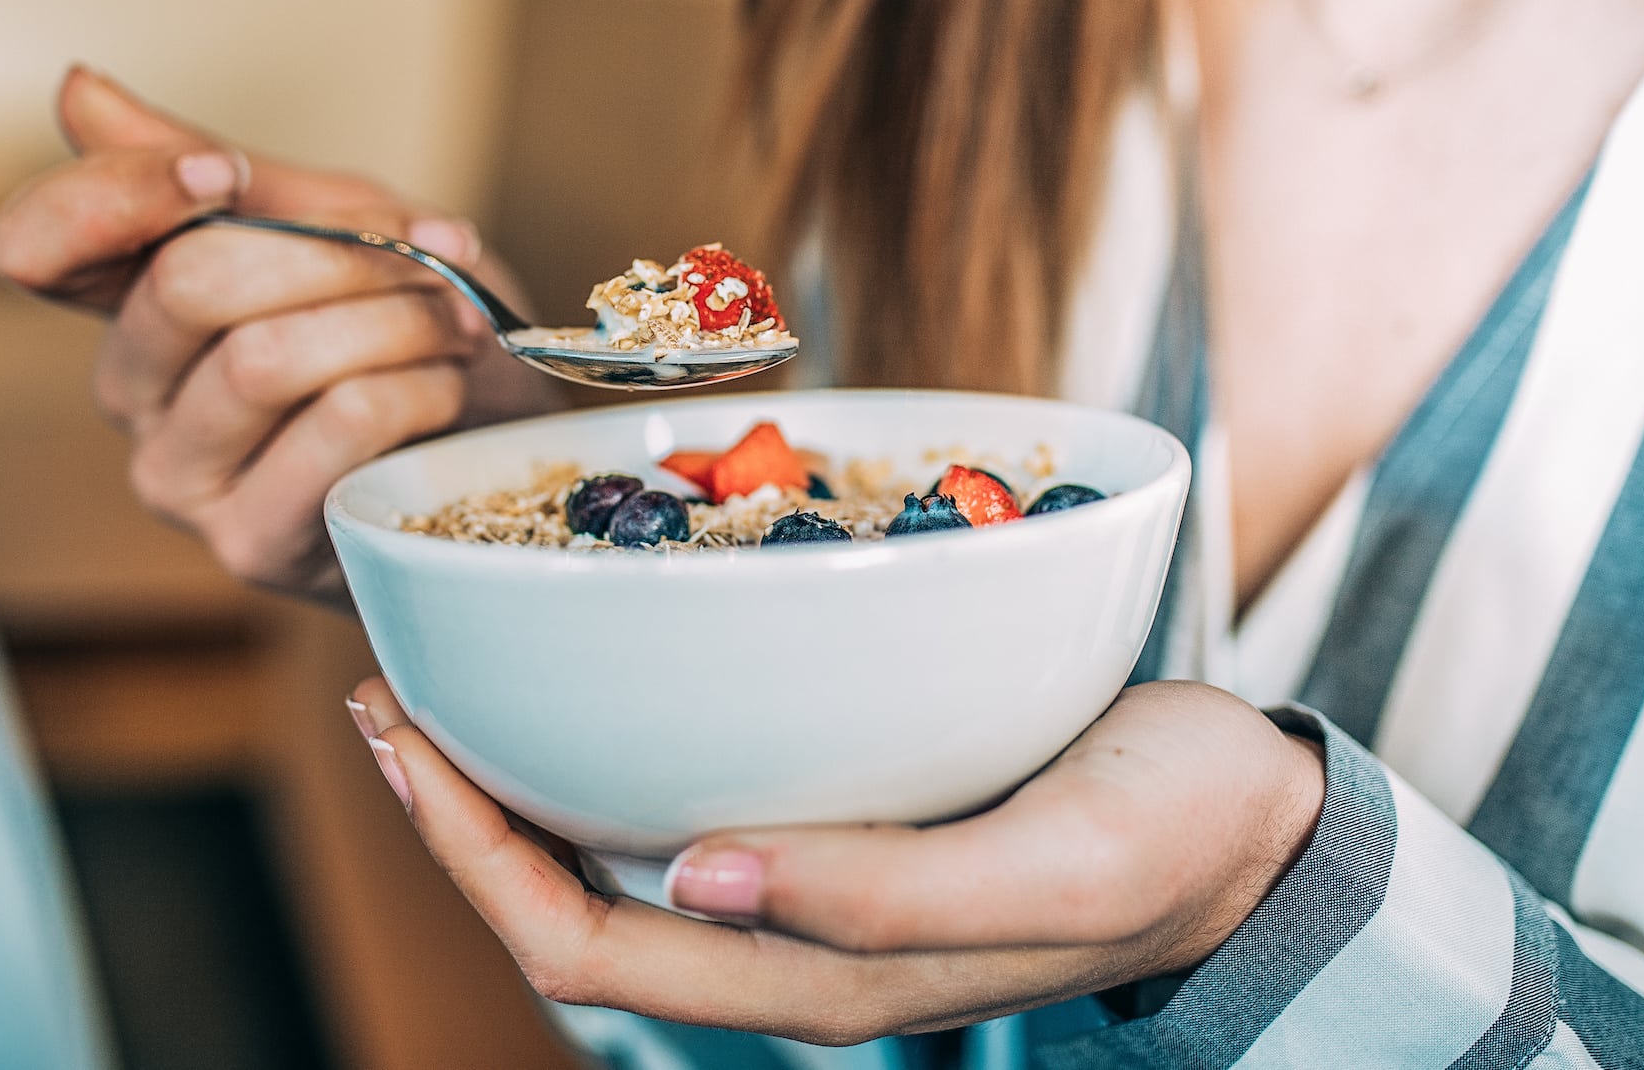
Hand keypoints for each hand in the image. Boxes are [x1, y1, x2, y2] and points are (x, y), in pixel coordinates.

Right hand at [0, 67, 555, 599]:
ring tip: (452, 322)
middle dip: (335, 253)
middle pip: (187, 283)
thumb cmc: (410, 330)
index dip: (118, 193)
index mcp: (132, 302)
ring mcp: (181, 478)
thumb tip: (76, 89)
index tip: (225, 175)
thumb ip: (219, 165)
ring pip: (265, 357)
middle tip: (429, 255)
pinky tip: (446, 387)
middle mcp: (133, 394)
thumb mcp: (332, 222)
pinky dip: (414, 386)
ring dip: (392, 319)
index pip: (35, 243)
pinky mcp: (249, 543)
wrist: (498, 446)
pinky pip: (334, 425)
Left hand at [347, 678, 1324, 1044]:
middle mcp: (788, 942)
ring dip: (517, 783)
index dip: (472, 857)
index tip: (403, 737)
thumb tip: (695, 875)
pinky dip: (612, 741)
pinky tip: (596, 666)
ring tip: (450, 678)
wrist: (1254, 826)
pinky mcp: (841, 822)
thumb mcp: (1055, 866)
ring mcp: (809, 888)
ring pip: (615, 860)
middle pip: (569, 909)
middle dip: (461, 814)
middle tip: (389, 689)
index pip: (586, 948)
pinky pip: (685, 801)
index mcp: (820, 976)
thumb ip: (885, 892)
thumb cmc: (1168, 838)